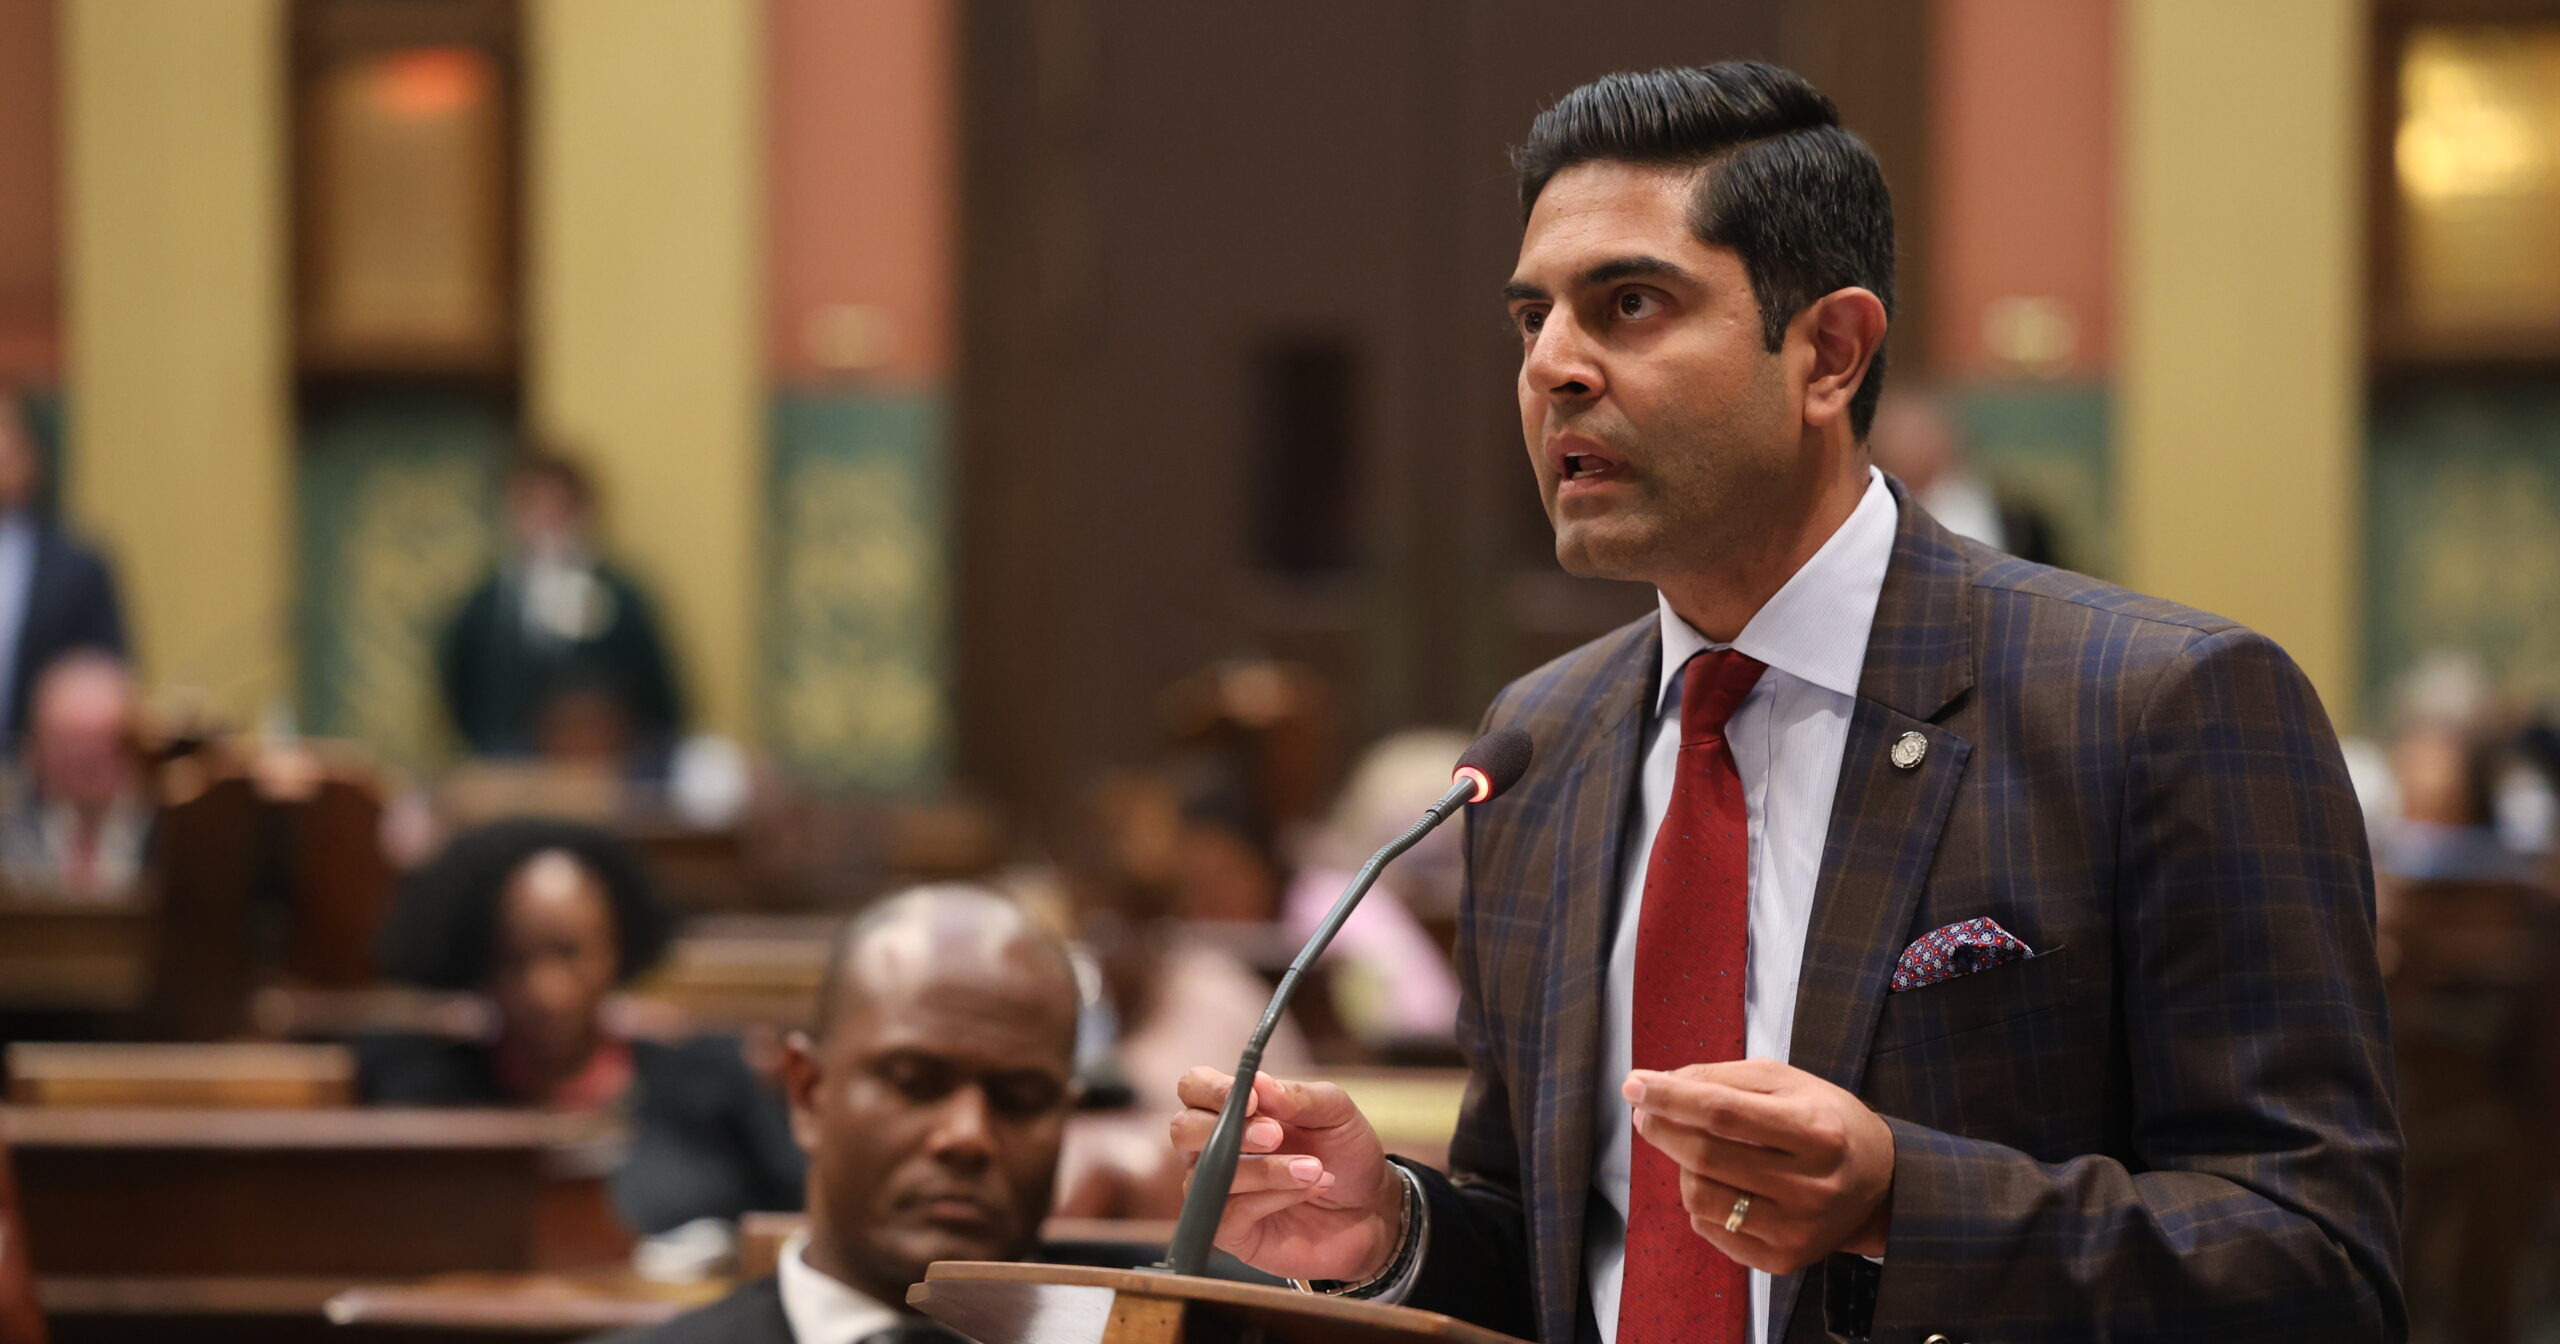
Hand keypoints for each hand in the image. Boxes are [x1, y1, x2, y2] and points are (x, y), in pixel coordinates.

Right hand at [1170, 1067, 1404, 1281]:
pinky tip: (1308, 1190)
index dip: (1213, 1090)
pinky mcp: (1229, 1231)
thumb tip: (1259, 1082)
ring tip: (1315, 1169)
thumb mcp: (1336, 1114)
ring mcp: (1217, 1191)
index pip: (1194, 1087)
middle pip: (1183, 1129)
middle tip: (1276, 1135)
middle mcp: (1214, 1147)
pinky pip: (1229, 1212)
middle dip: (1230, 1131)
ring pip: (1210, 1175)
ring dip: (1266, 1169)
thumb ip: (1298, 1097)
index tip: (1253, 1100)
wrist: (1371, 1210)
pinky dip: (1273, 1198)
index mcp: (1233, 1109)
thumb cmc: (1345, 1154)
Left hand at [1625, 1057, 1894, 1273]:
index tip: (1634, 1083)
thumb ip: (1721, 1078)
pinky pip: (1710, 1228)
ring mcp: (1796, 1229)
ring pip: (1699, 1196)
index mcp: (1815, 1131)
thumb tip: (1658, 1086)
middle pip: (1705, 1156)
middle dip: (1662, 1128)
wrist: (1880, 1184)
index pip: (1723, 1112)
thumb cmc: (1826, 1122)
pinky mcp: (1783, 1259)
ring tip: (1698, 1149)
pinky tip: (1722, 1183)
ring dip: (1682, 1166)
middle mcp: (1810, 1186)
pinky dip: (1701, 1200)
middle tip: (1647, 1111)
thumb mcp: (1786, 1081)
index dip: (1670, 1097)